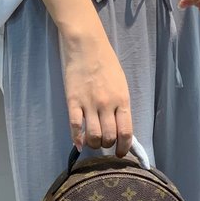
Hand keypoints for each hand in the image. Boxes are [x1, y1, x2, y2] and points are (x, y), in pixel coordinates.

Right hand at [60, 31, 132, 156]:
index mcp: (122, 100)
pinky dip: (77, 138)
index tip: (121, 153)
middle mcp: (107, 105)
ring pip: (93, 136)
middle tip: (105, 144)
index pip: (126, 132)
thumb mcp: (121, 85)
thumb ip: (121, 106)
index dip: (124, 148)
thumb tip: (121, 127)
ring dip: (94, 144)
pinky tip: (78, 143)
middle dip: (108, 146)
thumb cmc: (107, 63)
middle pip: (109, 137)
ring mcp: (89, 104)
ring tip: (93, 142)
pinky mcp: (73, 101)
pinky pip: (75, 126)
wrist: (87, 46)